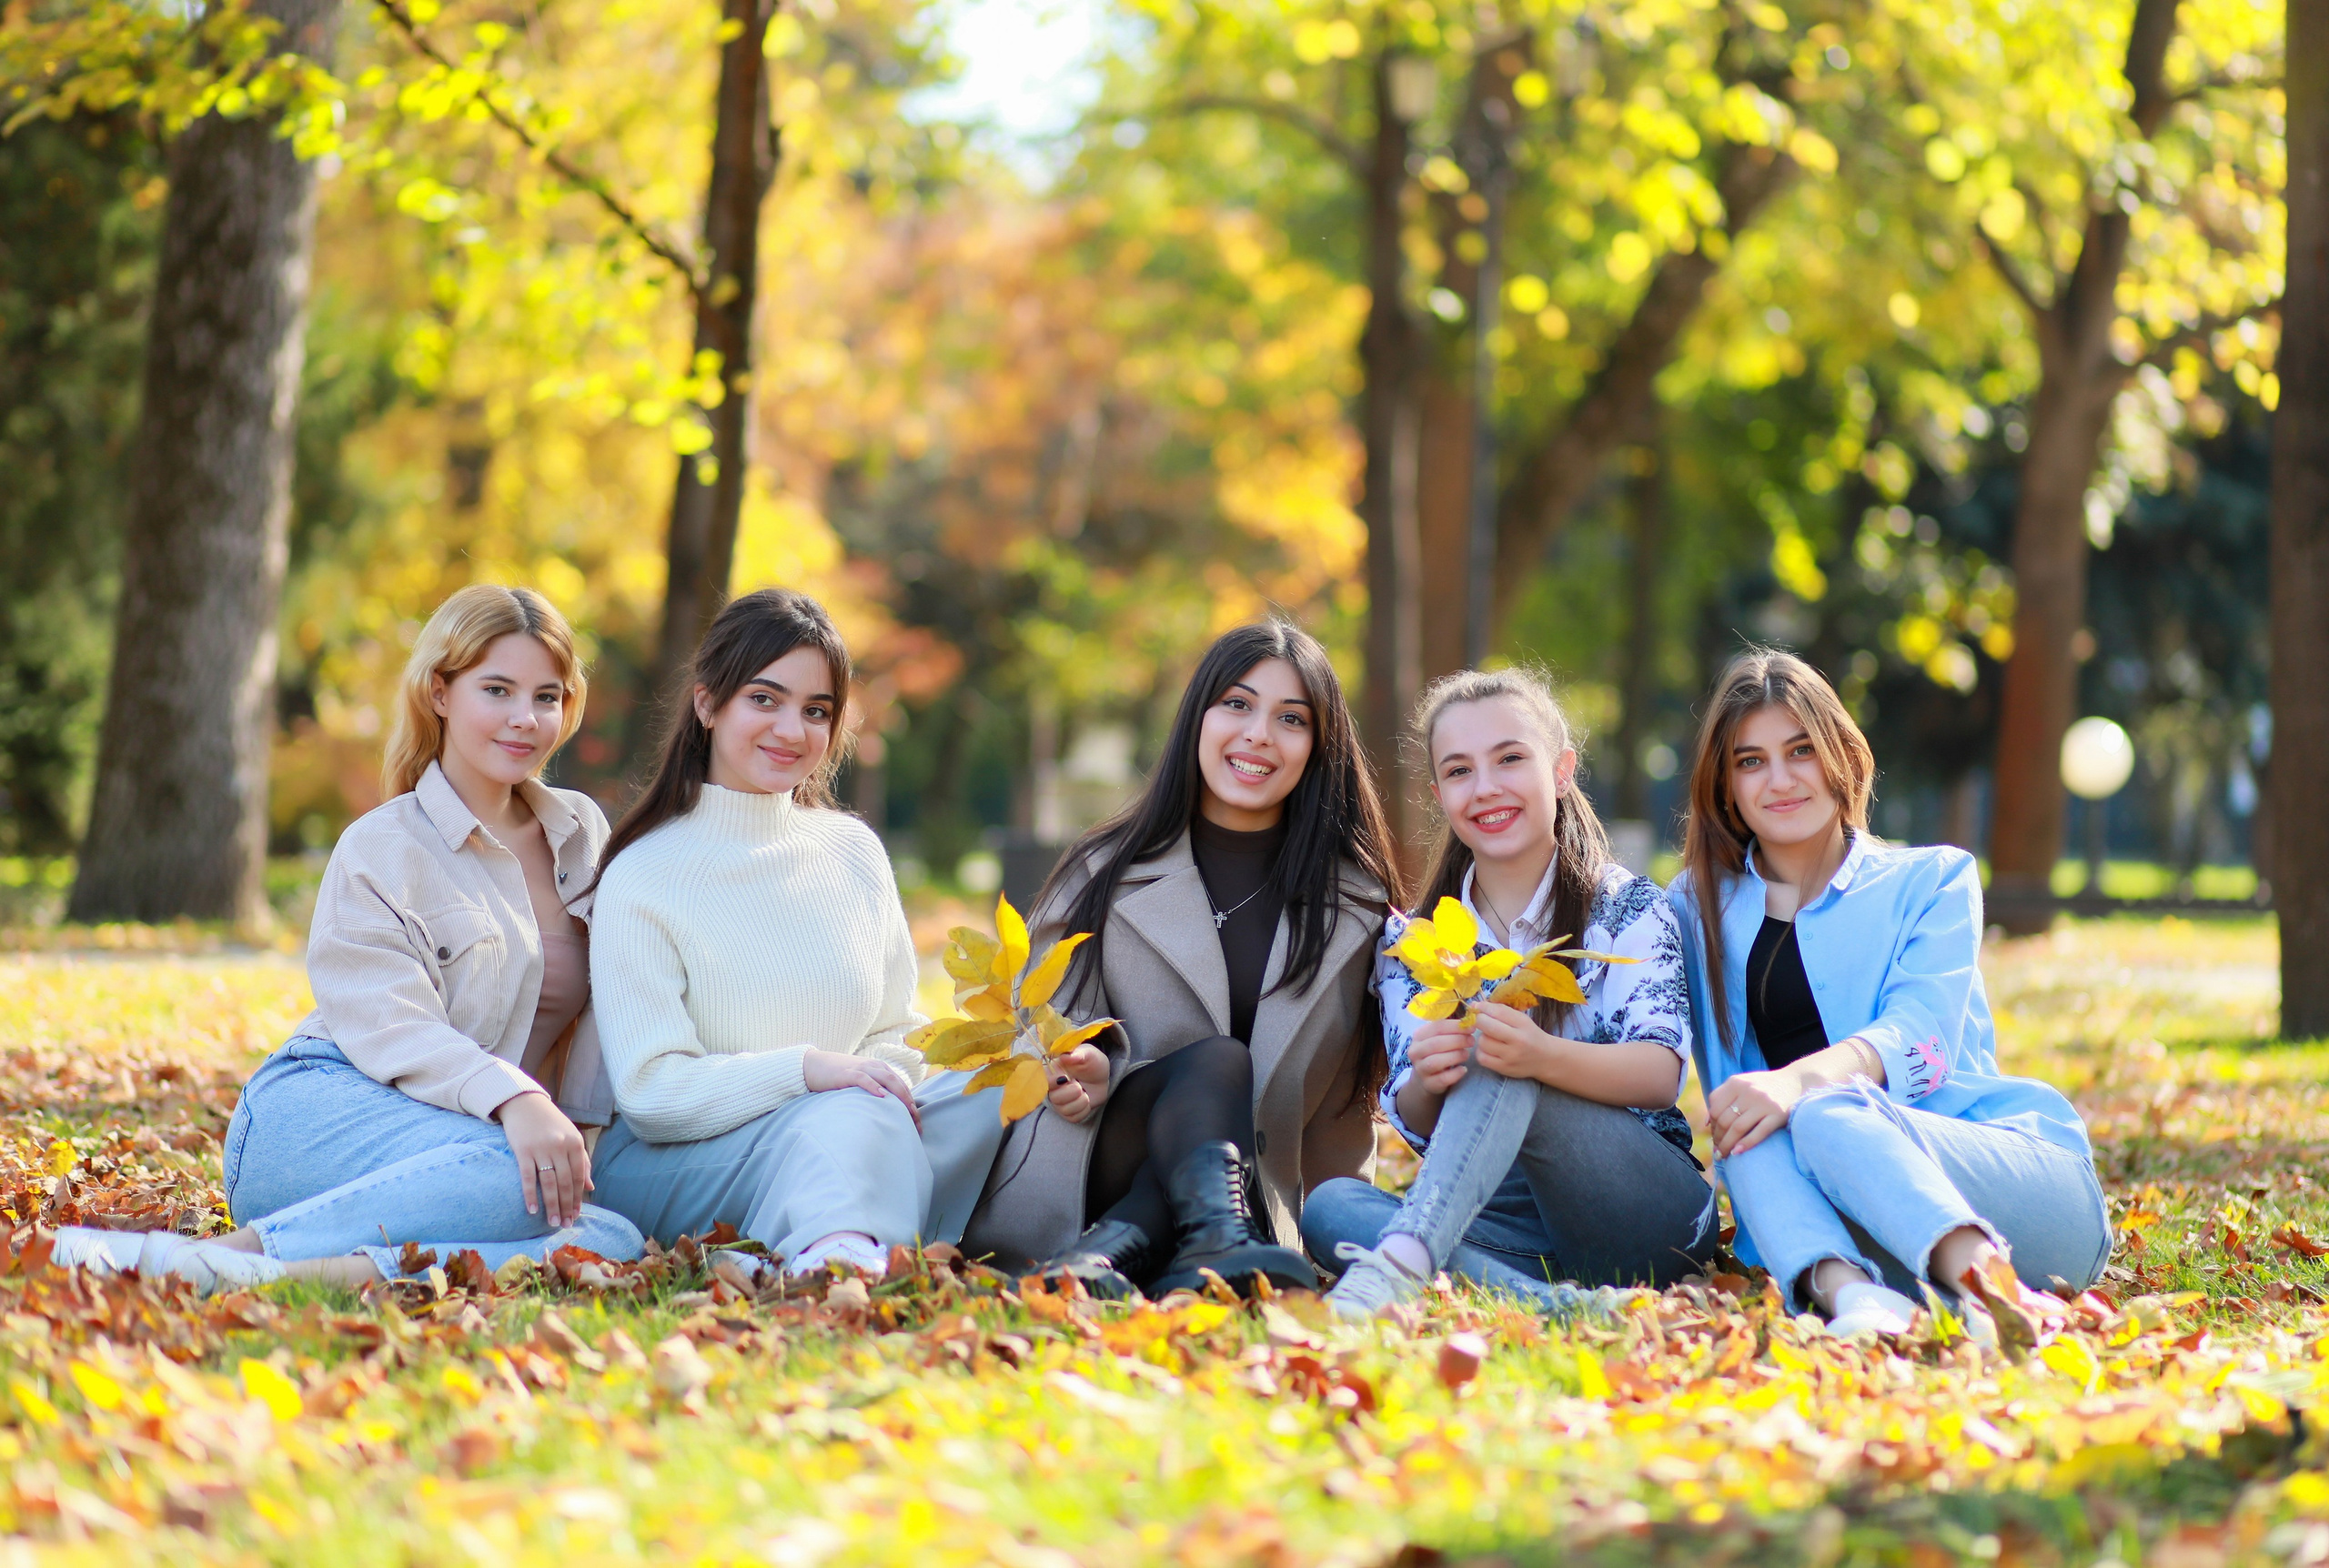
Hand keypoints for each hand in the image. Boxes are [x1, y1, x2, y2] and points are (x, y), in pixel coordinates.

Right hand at [497, 1090, 590, 1227]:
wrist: (525, 1104)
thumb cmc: (550, 1123)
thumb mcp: (571, 1137)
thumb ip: (582, 1161)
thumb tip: (590, 1187)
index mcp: (575, 1143)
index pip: (578, 1177)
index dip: (578, 1198)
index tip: (577, 1215)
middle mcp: (560, 1146)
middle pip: (565, 1183)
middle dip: (566, 1206)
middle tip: (566, 1225)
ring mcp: (541, 1148)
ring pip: (549, 1183)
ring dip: (552, 1206)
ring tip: (553, 1223)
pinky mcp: (523, 1150)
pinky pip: (528, 1177)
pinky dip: (531, 1195)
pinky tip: (533, 1210)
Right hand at [803, 1048, 920, 1130]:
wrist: (814, 1065)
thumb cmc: (839, 1077)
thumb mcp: (862, 1082)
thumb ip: (875, 1090)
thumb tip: (888, 1112)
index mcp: (880, 1069)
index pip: (902, 1086)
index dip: (911, 1104)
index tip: (918, 1123)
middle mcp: (875, 1067)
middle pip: (898, 1084)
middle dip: (909, 1103)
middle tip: (916, 1123)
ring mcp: (862, 1069)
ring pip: (887, 1079)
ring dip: (899, 1096)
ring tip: (907, 1112)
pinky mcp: (848, 1073)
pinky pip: (864, 1079)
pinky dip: (875, 1087)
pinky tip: (882, 1096)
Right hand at [1044, 1043, 1110, 1123]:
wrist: (1101, 1077)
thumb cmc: (1092, 1062)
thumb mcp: (1088, 1054)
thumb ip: (1078, 1054)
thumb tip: (1066, 1055)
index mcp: (1052, 1071)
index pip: (1042, 1079)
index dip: (1052, 1081)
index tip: (1066, 1078)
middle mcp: (1052, 1087)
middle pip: (1054, 1098)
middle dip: (1072, 1092)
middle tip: (1079, 1085)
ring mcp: (1059, 1101)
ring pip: (1064, 1110)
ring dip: (1080, 1101)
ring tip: (1085, 1092)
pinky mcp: (1068, 1112)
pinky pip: (1073, 1118)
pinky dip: (1084, 1110)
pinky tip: (1086, 1100)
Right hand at [1406, 1017, 1474, 1096]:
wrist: (1425, 1079)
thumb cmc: (1436, 1054)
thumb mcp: (1438, 1039)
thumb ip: (1450, 1029)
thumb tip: (1470, 1019)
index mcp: (1418, 1036)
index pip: (1437, 1027)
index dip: (1456, 1026)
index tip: (1471, 1027)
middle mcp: (1415, 1052)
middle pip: (1436, 1043)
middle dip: (1458, 1040)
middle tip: (1471, 1041)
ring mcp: (1420, 1069)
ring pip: (1436, 1061)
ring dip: (1455, 1056)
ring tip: (1466, 1054)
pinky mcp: (1428, 1084)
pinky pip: (1442, 1078)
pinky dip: (1455, 1073)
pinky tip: (1463, 1069)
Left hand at [1470, 1002, 1560, 1080]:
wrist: (1546, 1059)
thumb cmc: (1530, 1035)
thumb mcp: (1522, 1019)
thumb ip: (1501, 1011)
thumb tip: (1475, 1005)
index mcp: (1523, 1025)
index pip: (1498, 1012)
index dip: (1483, 1008)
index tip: (1478, 1006)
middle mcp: (1518, 1041)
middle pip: (1488, 1027)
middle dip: (1479, 1021)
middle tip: (1482, 1021)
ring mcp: (1510, 1057)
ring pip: (1483, 1042)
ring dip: (1482, 1037)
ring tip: (1490, 1037)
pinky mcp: (1504, 1069)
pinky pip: (1482, 1058)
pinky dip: (1481, 1051)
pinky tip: (1489, 1049)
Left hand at [1707, 1067, 1801, 1156]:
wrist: (1795, 1081)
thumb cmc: (1763, 1086)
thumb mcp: (1741, 1084)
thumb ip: (1722, 1098)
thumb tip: (1706, 1124)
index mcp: (1736, 1083)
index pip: (1714, 1108)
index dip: (1711, 1125)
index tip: (1714, 1137)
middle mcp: (1748, 1091)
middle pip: (1724, 1120)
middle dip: (1718, 1138)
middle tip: (1718, 1150)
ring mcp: (1764, 1102)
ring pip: (1738, 1128)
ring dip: (1727, 1145)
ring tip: (1724, 1155)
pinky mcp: (1778, 1114)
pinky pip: (1759, 1133)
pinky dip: (1746, 1144)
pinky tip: (1737, 1152)